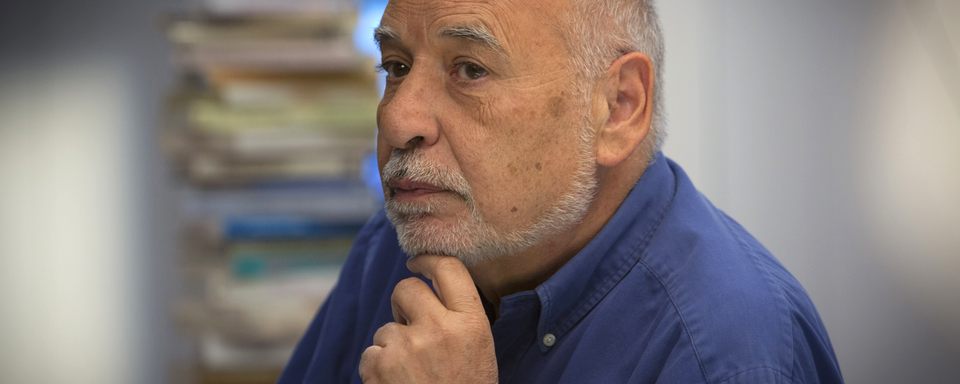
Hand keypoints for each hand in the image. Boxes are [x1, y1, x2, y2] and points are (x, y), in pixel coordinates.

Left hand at [358, 254, 497, 383]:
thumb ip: (458, 319)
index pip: (449, 269)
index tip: (416, 262)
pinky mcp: (380, 364)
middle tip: (409, 326)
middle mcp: (441, 327)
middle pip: (407, 288)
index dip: (428, 260)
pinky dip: (377, 370)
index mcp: (472, 323)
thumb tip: (427, 286)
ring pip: (385, 327)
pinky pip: (370, 353)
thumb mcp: (479, 351)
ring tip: (411, 376)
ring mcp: (408, 346)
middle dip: (402, 304)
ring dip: (392, 347)